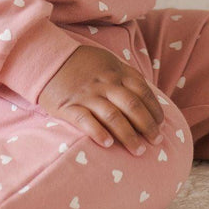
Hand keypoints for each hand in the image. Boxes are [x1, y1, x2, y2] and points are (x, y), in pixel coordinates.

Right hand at [37, 44, 164, 156]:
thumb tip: (147, 94)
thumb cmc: (81, 63)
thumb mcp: (107, 61)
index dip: (155, 109)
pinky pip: (86, 121)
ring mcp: (87, 95)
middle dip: (147, 126)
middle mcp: (105, 84)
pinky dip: (98, 133)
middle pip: (132, 106)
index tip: (161, 124)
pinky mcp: (69, 106)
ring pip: (113, 117)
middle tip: (156, 142)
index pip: (143, 91)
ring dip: (128, 135)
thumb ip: (126, 75)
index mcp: (116, 72)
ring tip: (139, 151)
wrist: (47, 58)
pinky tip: (108, 145)